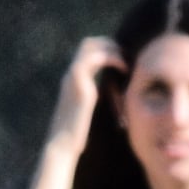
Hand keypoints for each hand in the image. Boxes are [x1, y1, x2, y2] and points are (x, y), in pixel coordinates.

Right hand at [48, 36, 124, 156]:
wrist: (62, 146)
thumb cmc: (75, 135)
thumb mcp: (87, 111)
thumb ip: (94, 98)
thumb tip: (110, 97)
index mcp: (71, 81)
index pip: (86, 51)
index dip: (105, 48)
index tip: (122, 58)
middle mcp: (69, 75)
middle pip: (87, 43)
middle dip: (109, 44)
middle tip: (126, 55)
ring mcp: (72, 77)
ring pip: (90, 46)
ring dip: (111, 48)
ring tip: (126, 60)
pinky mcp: (79, 83)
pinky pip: (97, 58)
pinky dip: (112, 58)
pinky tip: (124, 68)